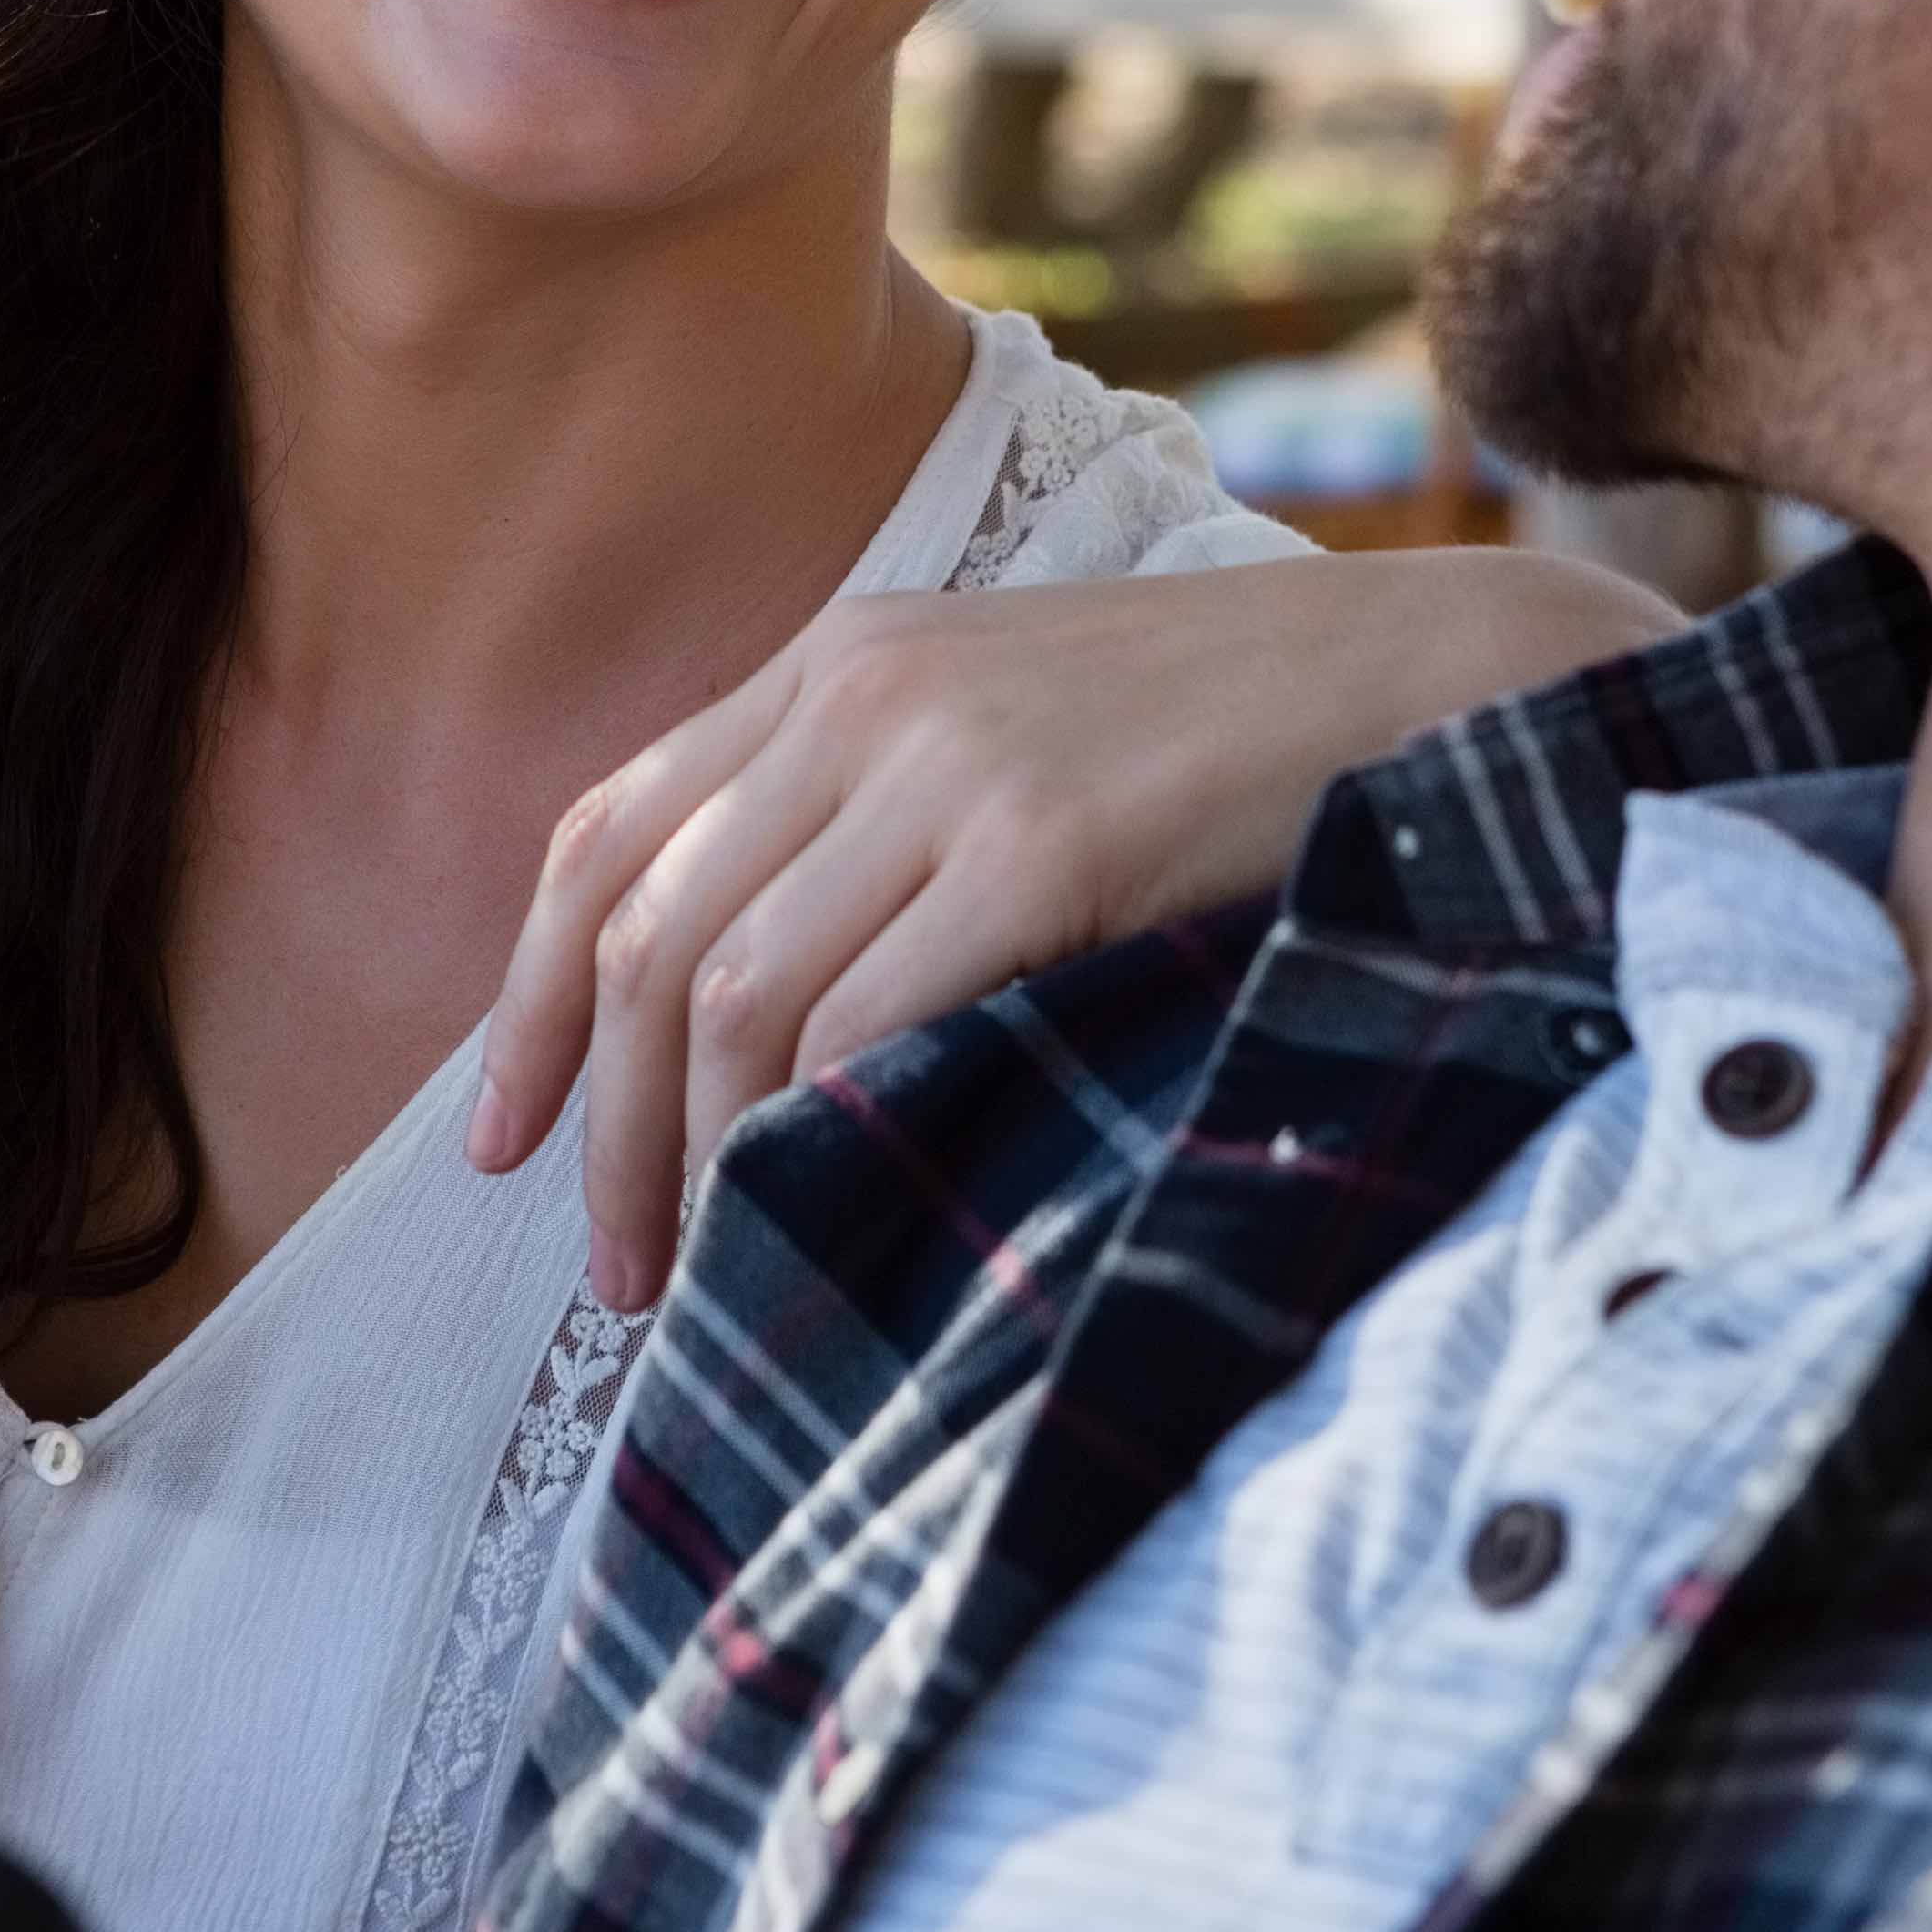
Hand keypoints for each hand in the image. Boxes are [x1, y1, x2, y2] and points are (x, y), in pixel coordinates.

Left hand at [470, 549, 1678, 1308]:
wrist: (1423, 679)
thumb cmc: (1225, 743)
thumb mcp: (1009, 733)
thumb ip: (874, 822)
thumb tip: (737, 1021)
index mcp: (841, 660)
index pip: (611, 829)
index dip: (535, 998)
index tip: (508, 1140)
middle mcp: (865, 693)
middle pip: (653, 930)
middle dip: (607, 1123)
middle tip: (618, 1268)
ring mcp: (951, 761)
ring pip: (734, 990)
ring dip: (694, 1156)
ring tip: (706, 1271)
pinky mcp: (1042, 842)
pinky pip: (866, 1016)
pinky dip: (814, 1129)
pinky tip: (823, 1206)